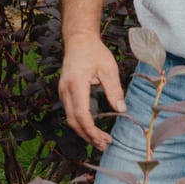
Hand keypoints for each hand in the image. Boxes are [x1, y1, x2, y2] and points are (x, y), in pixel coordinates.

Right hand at [57, 33, 124, 147]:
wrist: (78, 39)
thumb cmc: (94, 51)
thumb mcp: (108, 69)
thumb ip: (114, 90)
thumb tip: (121, 110)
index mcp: (76, 85)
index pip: (81, 115)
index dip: (91, 131)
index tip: (103, 140)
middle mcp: (65, 91)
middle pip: (73, 121)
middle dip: (88, 136)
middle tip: (104, 145)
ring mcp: (62, 92)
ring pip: (70, 119)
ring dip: (84, 131)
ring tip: (100, 140)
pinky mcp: (64, 92)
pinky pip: (70, 112)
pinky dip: (80, 123)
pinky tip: (91, 127)